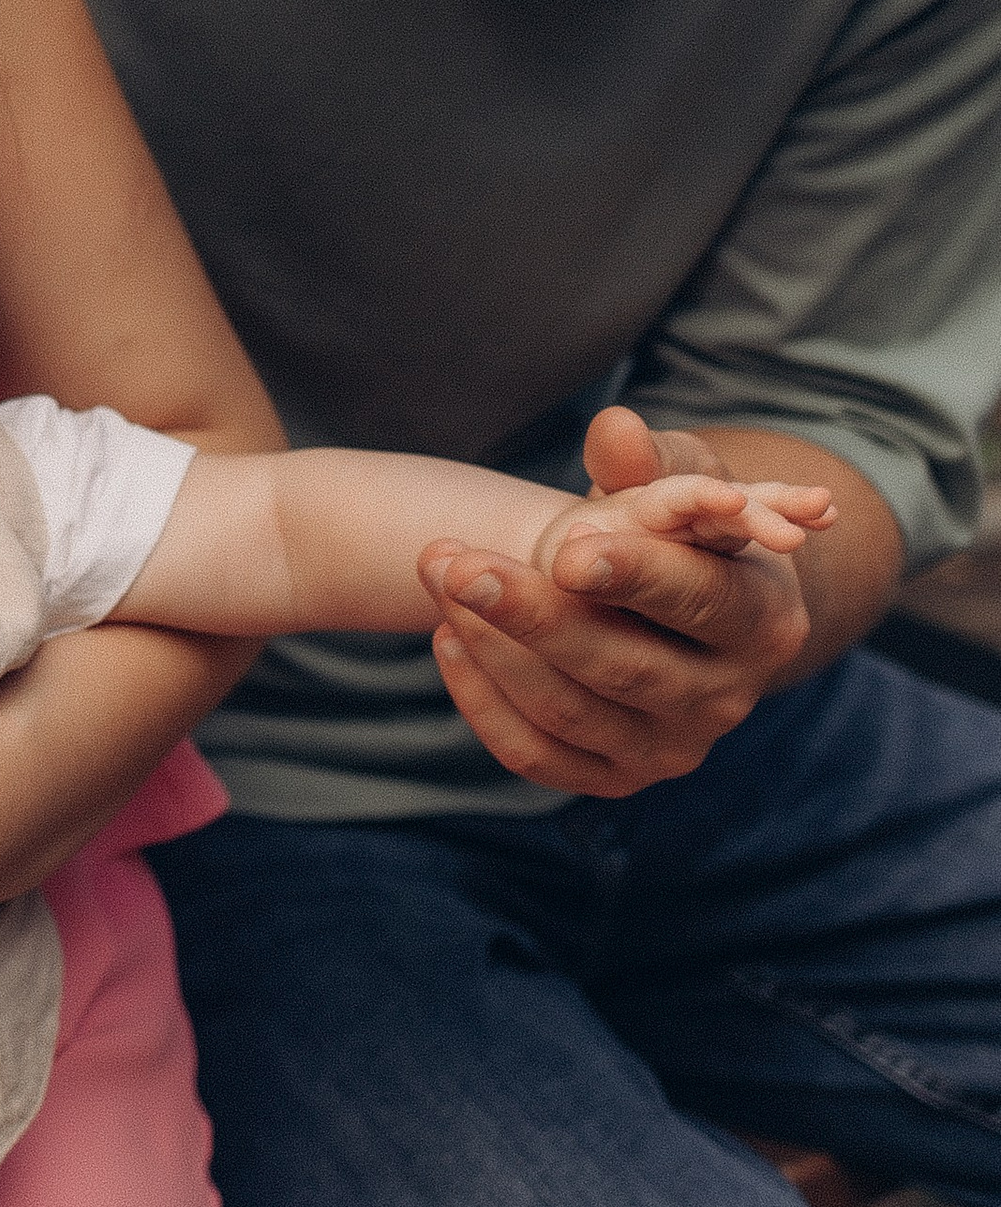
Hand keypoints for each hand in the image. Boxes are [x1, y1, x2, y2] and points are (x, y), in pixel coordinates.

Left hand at [419, 406, 816, 796]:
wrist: (667, 609)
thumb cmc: (675, 532)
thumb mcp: (674, 482)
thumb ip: (646, 458)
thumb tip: (614, 428)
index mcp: (764, 621)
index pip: (701, 602)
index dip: (635, 576)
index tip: (566, 549)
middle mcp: (727, 699)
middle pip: (624, 666)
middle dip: (533, 614)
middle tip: (456, 564)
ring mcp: (671, 749)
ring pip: (569, 711)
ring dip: (493, 647)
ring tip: (441, 579)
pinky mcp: (614, 778)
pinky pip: (536, 755)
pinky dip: (482, 701)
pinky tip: (448, 637)